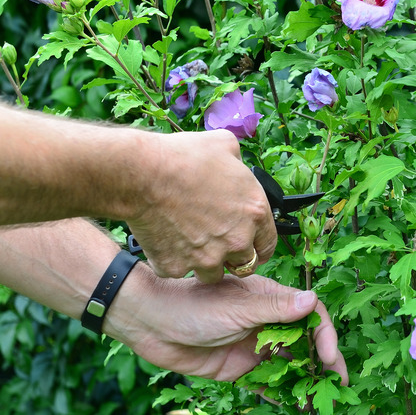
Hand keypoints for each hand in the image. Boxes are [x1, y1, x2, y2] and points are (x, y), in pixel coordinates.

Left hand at [105, 268, 347, 383]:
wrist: (150, 322)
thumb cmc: (192, 303)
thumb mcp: (236, 306)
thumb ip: (274, 309)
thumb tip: (311, 301)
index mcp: (271, 300)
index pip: (309, 316)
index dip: (323, 335)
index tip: (327, 357)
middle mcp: (268, 322)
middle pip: (305, 343)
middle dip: (323, 362)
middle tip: (337, 384)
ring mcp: (254, 346)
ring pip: (289, 364)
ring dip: (305, 380)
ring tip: (320, 400)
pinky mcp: (239, 368)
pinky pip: (267, 384)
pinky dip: (282, 394)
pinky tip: (296, 406)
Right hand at [127, 129, 277, 282]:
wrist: (142, 172)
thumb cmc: (183, 157)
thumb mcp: (225, 145)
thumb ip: (238, 162)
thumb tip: (235, 162)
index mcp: (255, 213)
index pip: (268, 245)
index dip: (257, 245)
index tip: (249, 246)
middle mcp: (236, 240)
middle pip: (243, 265)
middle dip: (232, 257)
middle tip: (215, 244)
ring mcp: (207, 258)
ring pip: (212, 275)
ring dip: (204, 263)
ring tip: (189, 243)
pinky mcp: (177, 266)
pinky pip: (177, 270)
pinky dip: (172, 260)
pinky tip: (165, 240)